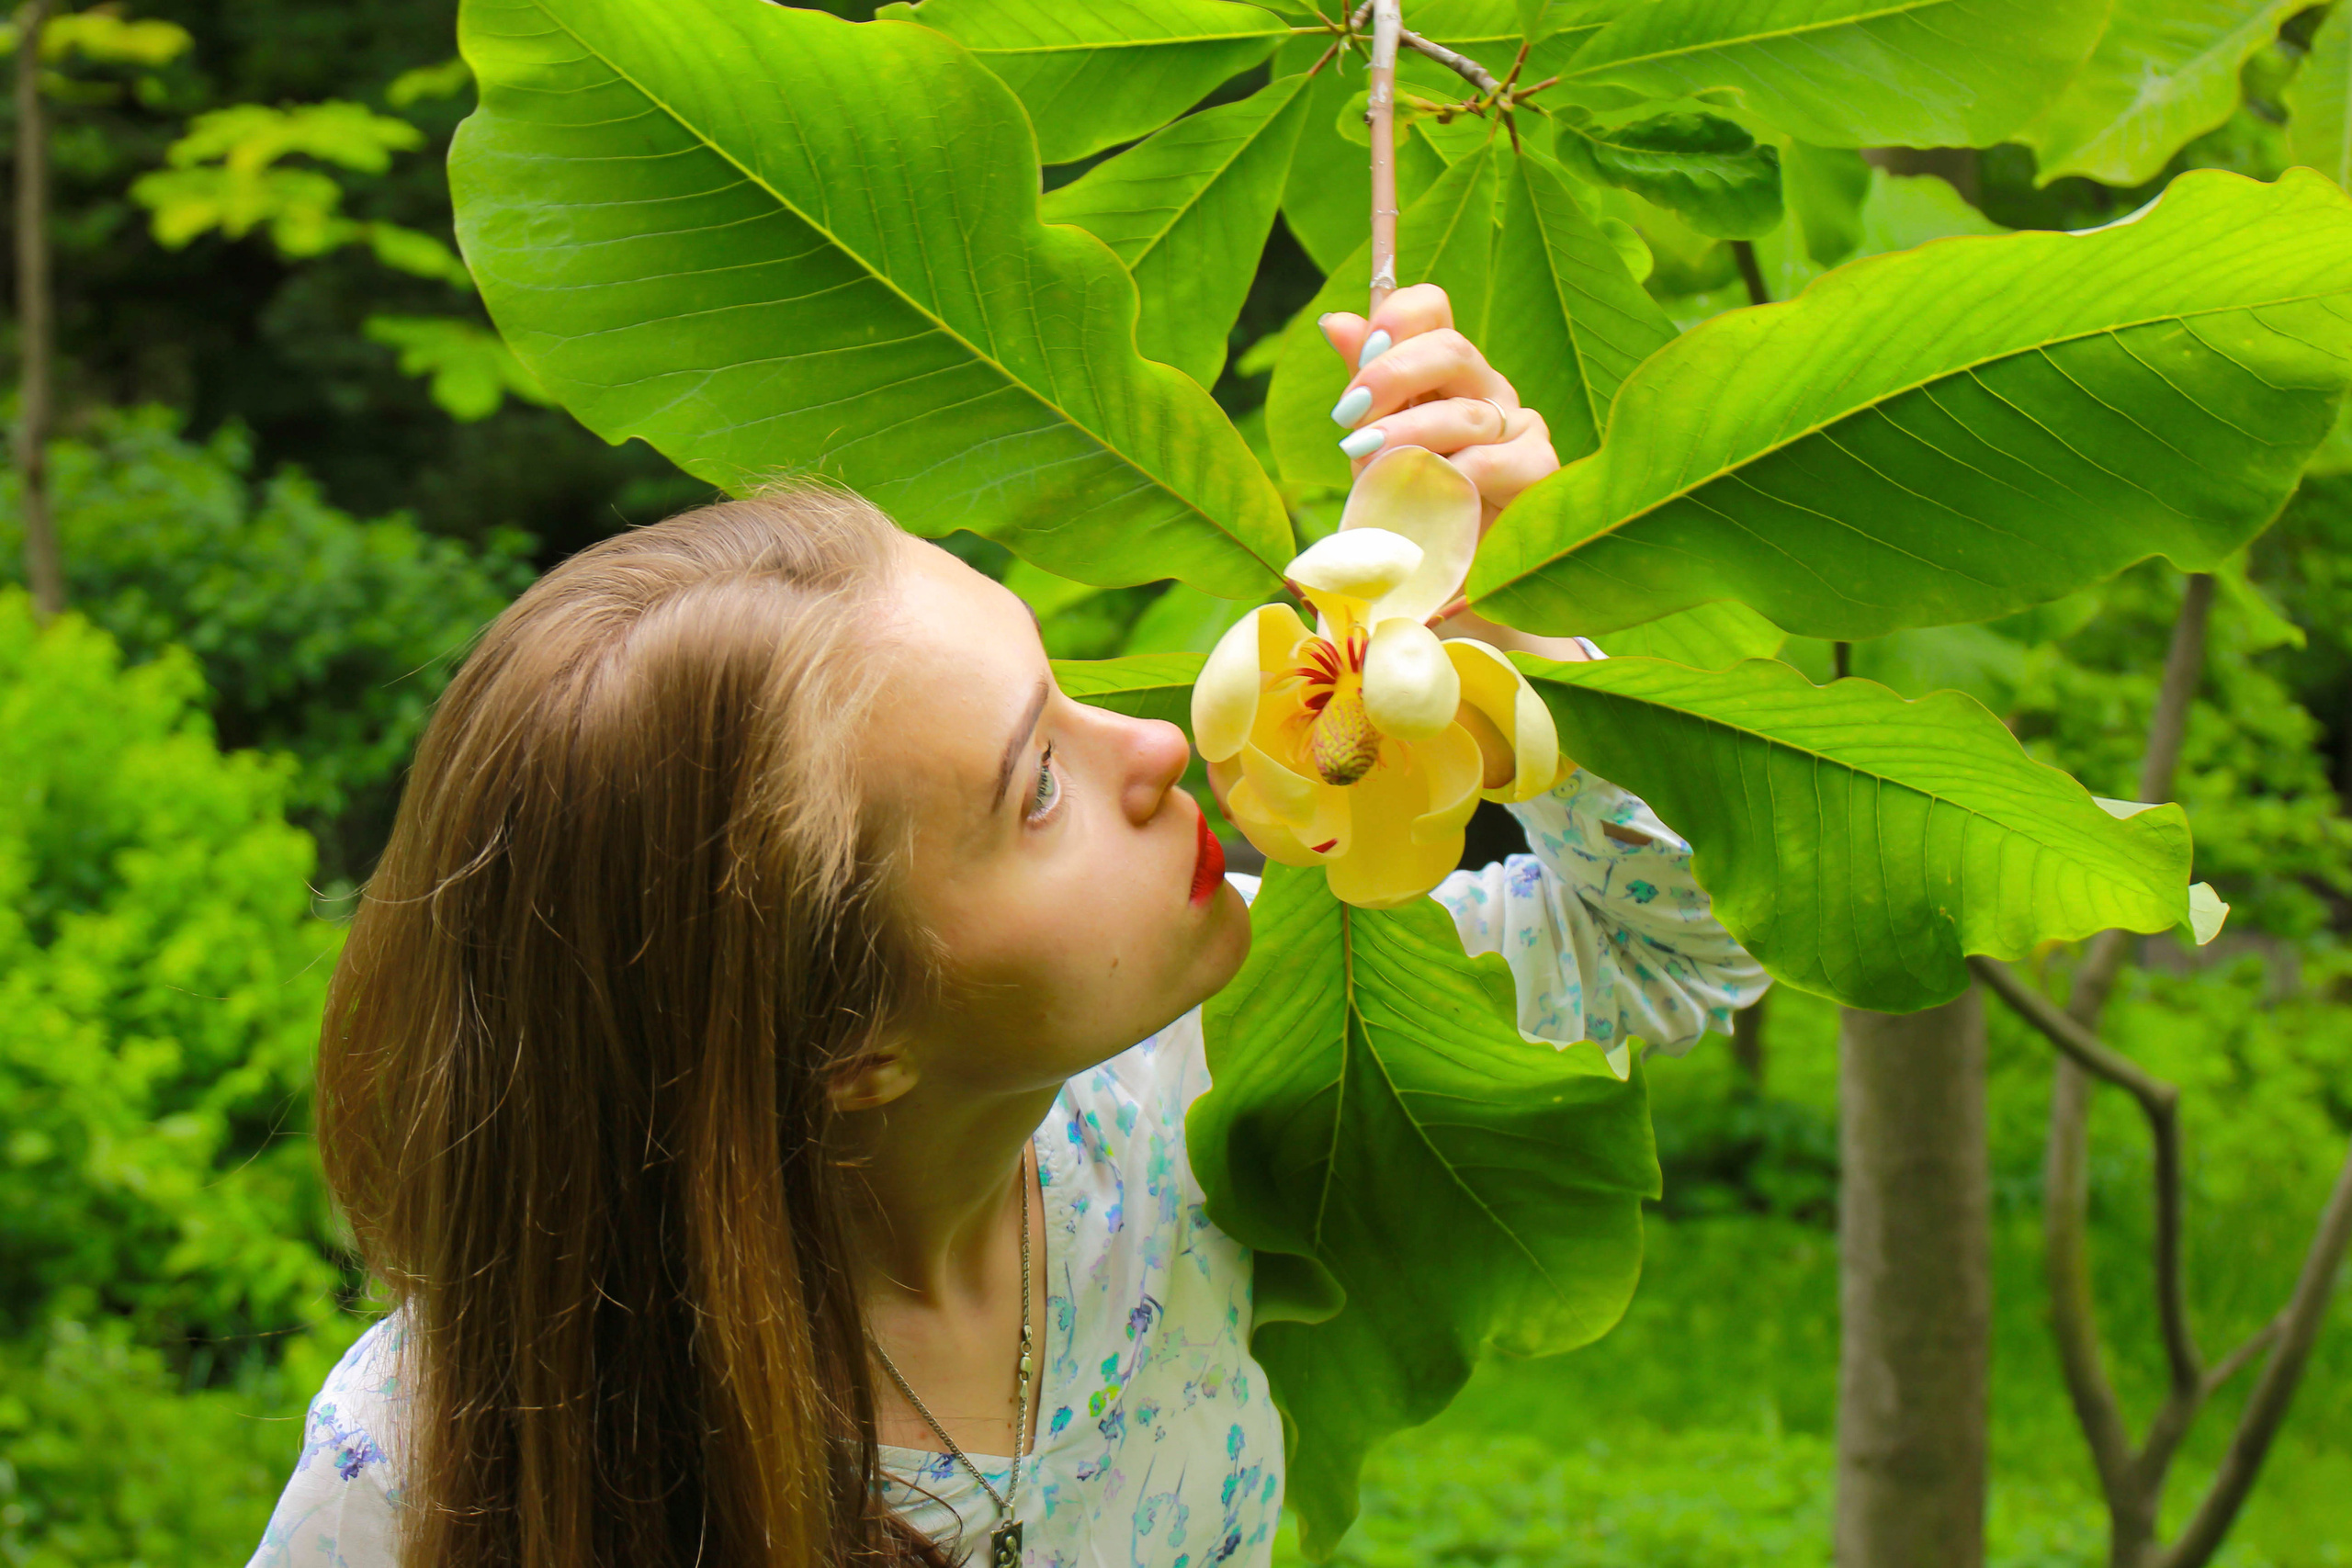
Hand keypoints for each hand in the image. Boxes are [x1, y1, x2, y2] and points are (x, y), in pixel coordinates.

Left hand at [1318, 283, 1559, 529]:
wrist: (1437, 568)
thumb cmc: (1406, 498)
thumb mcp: (1375, 439)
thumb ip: (1364, 384)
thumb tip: (1335, 322)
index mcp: (1446, 370)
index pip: (1432, 310)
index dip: (1398, 318)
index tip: (1362, 350)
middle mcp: (1486, 387)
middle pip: (1450, 348)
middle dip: (1392, 375)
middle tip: (1349, 412)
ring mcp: (1518, 424)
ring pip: (1463, 413)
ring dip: (1406, 435)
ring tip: (1365, 459)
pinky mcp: (1538, 466)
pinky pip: (1488, 461)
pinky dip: (1447, 477)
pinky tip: (1418, 494)